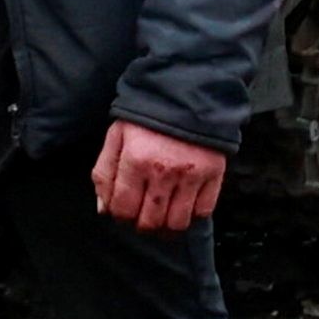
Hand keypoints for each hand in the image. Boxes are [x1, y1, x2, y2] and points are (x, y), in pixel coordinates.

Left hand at [95, 119, 229, 231]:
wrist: (188, 92)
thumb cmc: (148, 117)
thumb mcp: (117, 136)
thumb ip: (105, 172)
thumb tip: (104, 209)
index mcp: (135, 160)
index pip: (123, 210)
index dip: (121, 216)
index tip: (126, 209)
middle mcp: (163, 171)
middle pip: (150, 222)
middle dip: (143, 224)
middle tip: (144, 213)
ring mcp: (191, 174)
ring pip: (177, 223)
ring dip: (168, 226)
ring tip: (164, 214)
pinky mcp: (214, 173)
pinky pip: (204, 211)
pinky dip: (194, 214)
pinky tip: (185, 203)